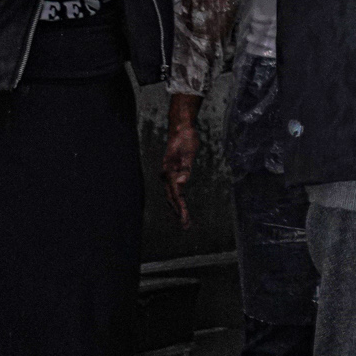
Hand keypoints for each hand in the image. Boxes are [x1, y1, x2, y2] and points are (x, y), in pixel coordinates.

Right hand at [163, 93, 200, 228]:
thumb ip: (185, 169)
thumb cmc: (186, 139)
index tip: (185, 220)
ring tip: (184, 221)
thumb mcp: (189, 153)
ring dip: (177, 209)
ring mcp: (168, 174)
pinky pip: (173, 190)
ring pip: (171, 196)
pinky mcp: (172, 172)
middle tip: (186, 227)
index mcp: (169, 173)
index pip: (177, 196)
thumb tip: (181, 183)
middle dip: (179, 213)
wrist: (180, 128)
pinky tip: (179, 206)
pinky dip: (176, 200)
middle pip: (173, 199)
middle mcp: (166, 176)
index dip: (181, 209)